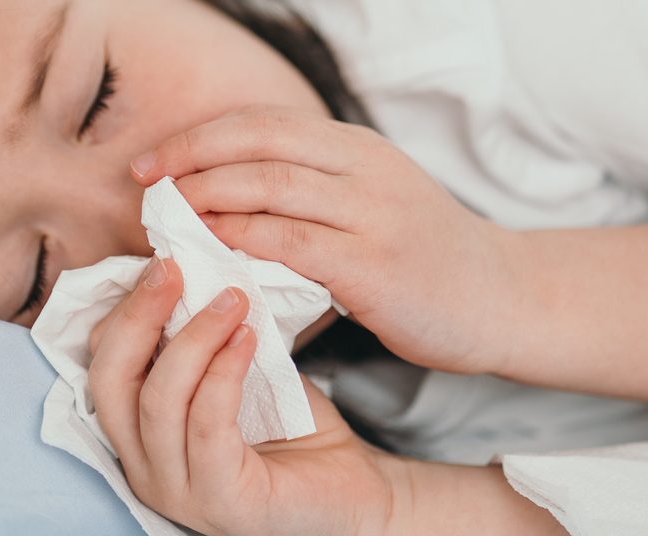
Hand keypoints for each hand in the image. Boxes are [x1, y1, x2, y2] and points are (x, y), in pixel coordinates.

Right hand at [87, 258, 395, 535]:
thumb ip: (205, 339)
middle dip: (137, 316)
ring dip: (193, 338)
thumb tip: (192, 270)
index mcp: (140, 436)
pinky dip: (224, 373)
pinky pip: (207, 425)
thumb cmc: (295, 433)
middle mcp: (145, 468)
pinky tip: (249, 338)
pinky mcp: (221, 504)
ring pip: (157, 401)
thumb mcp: (238, 373)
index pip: (104, 367)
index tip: (163, 264)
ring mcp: (177, 492)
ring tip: (232, 298)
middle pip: (109, 382)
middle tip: (172, 267)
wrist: (359, 500)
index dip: (124, 312)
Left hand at [130, 106, 521, 375]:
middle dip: (189, 161)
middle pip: (258, 144)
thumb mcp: (370, 204)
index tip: (153, 164)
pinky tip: (212, 251)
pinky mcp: (377, 265)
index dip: (199, 138)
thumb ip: (310, 196)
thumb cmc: (423, 259)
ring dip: (208, 199)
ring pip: (271, 187)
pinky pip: (293, 243)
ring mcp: (375, 214)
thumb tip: (220, 209)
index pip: (262, 123)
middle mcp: (365, 169)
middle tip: (145, 187)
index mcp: (357, 149)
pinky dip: (243, 241)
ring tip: (166, 221)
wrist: (502, 298)